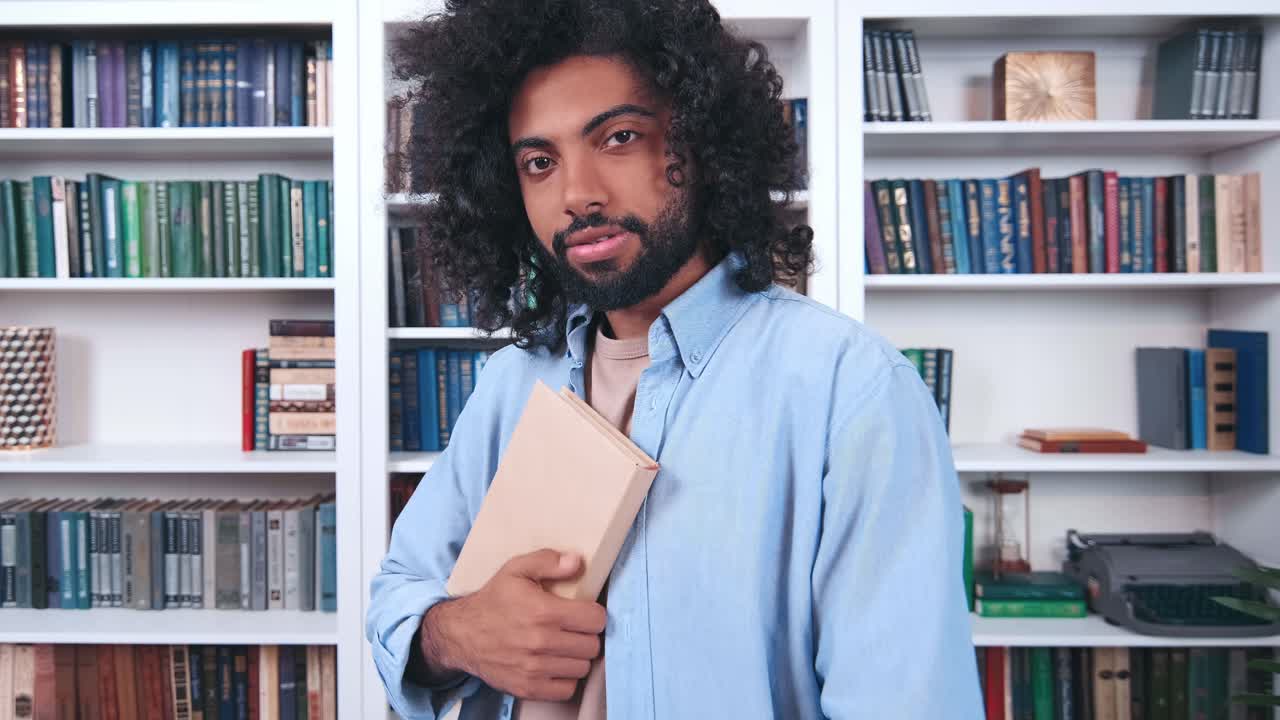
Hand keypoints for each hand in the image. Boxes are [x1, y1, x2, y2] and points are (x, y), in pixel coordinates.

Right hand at [420, 549, 606, 700]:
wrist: (461, 634)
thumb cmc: (492, 601)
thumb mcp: (516, 569)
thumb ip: (548, 561)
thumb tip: (576, 561)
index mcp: (543, 611)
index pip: (595, 619)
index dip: (594, 614)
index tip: (585, 612)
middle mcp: (540, 642)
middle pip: (592, 645)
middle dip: (586, 635)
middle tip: (574, 629)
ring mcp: (534, 669)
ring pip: (582, 667)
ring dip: (576, 657)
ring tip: (564, 646)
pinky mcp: (527, 688)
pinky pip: (566, 689)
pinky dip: (565, 678)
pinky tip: (555, 664)